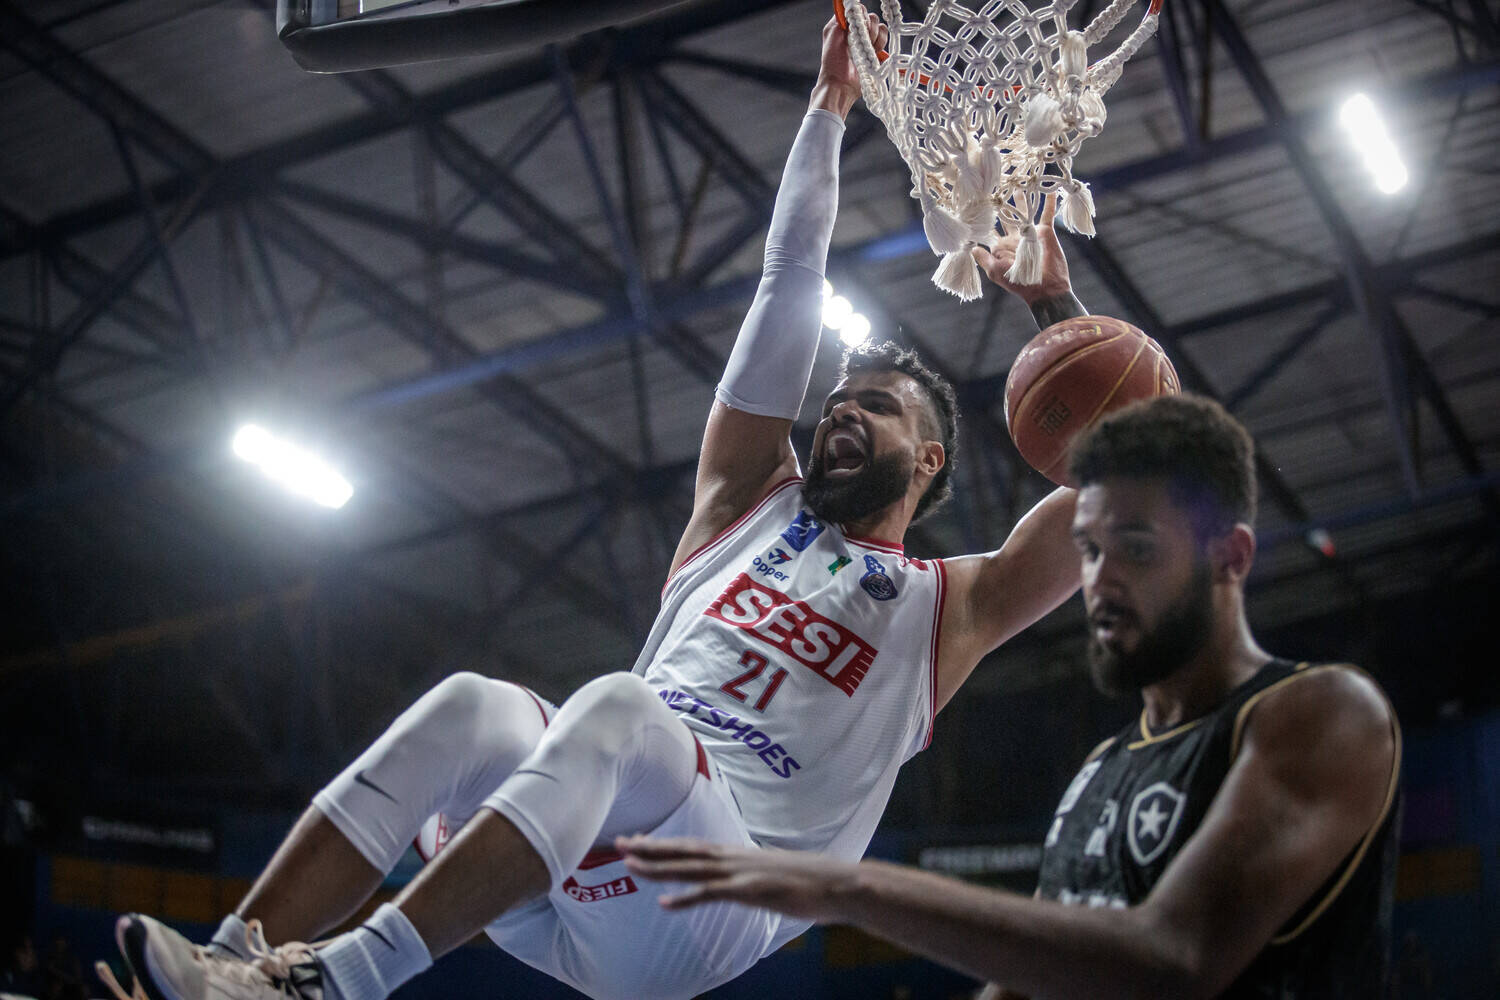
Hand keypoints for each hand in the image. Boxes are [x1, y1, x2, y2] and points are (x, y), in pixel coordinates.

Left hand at [618, 835, 858, 921]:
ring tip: (630, 865)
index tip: (637, 841)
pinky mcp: (750, 891)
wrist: (838, 883)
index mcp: (738, 855)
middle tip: (618, 844)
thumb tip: (738, 883)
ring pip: (691, 868)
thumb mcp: (773, 875)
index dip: (663, 844)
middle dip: (650, 849)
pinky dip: (686, 898)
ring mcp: (741, 873)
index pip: (693, 846)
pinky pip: (712, 894)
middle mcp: (734, 859)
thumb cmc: (810, 882)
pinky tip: (664, 904)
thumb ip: (751, 877)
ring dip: (659, 867)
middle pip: (684, 851)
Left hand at [811, 9, 886, 118]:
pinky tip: (873, 54)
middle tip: (862, 40)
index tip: (857, 25)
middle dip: (869, 29)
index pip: (859, 11)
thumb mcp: (832, 33)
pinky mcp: (876, 52)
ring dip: (876, 38)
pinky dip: (881, 44)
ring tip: (867, 50)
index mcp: (846, 25)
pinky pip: (885, 39)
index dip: (861, 15)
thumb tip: (852, 5)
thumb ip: (841, 17)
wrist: (841, 84)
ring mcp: (867, 42)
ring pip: (881, 28)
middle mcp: (857, 32)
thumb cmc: (832, 61)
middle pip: (872, 18)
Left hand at [971, 195, 1073, 306]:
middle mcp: (1015, 238)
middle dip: (1003, 205)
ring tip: (1019, 185)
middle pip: (1008, 218)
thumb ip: (983, 259)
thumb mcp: (995, 272)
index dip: (985, 221)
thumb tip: (972, 246)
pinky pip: (1047, 214)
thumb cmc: (1017, 282)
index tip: (978, 206)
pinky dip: (1050, 202)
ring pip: (1025, 212)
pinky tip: (1052, 190)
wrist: (1044, 287)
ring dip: (1023, 201)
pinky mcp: (1045, 231)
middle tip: (998, 190)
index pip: (991, 230)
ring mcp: (1030, 233)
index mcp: (1002, 247)